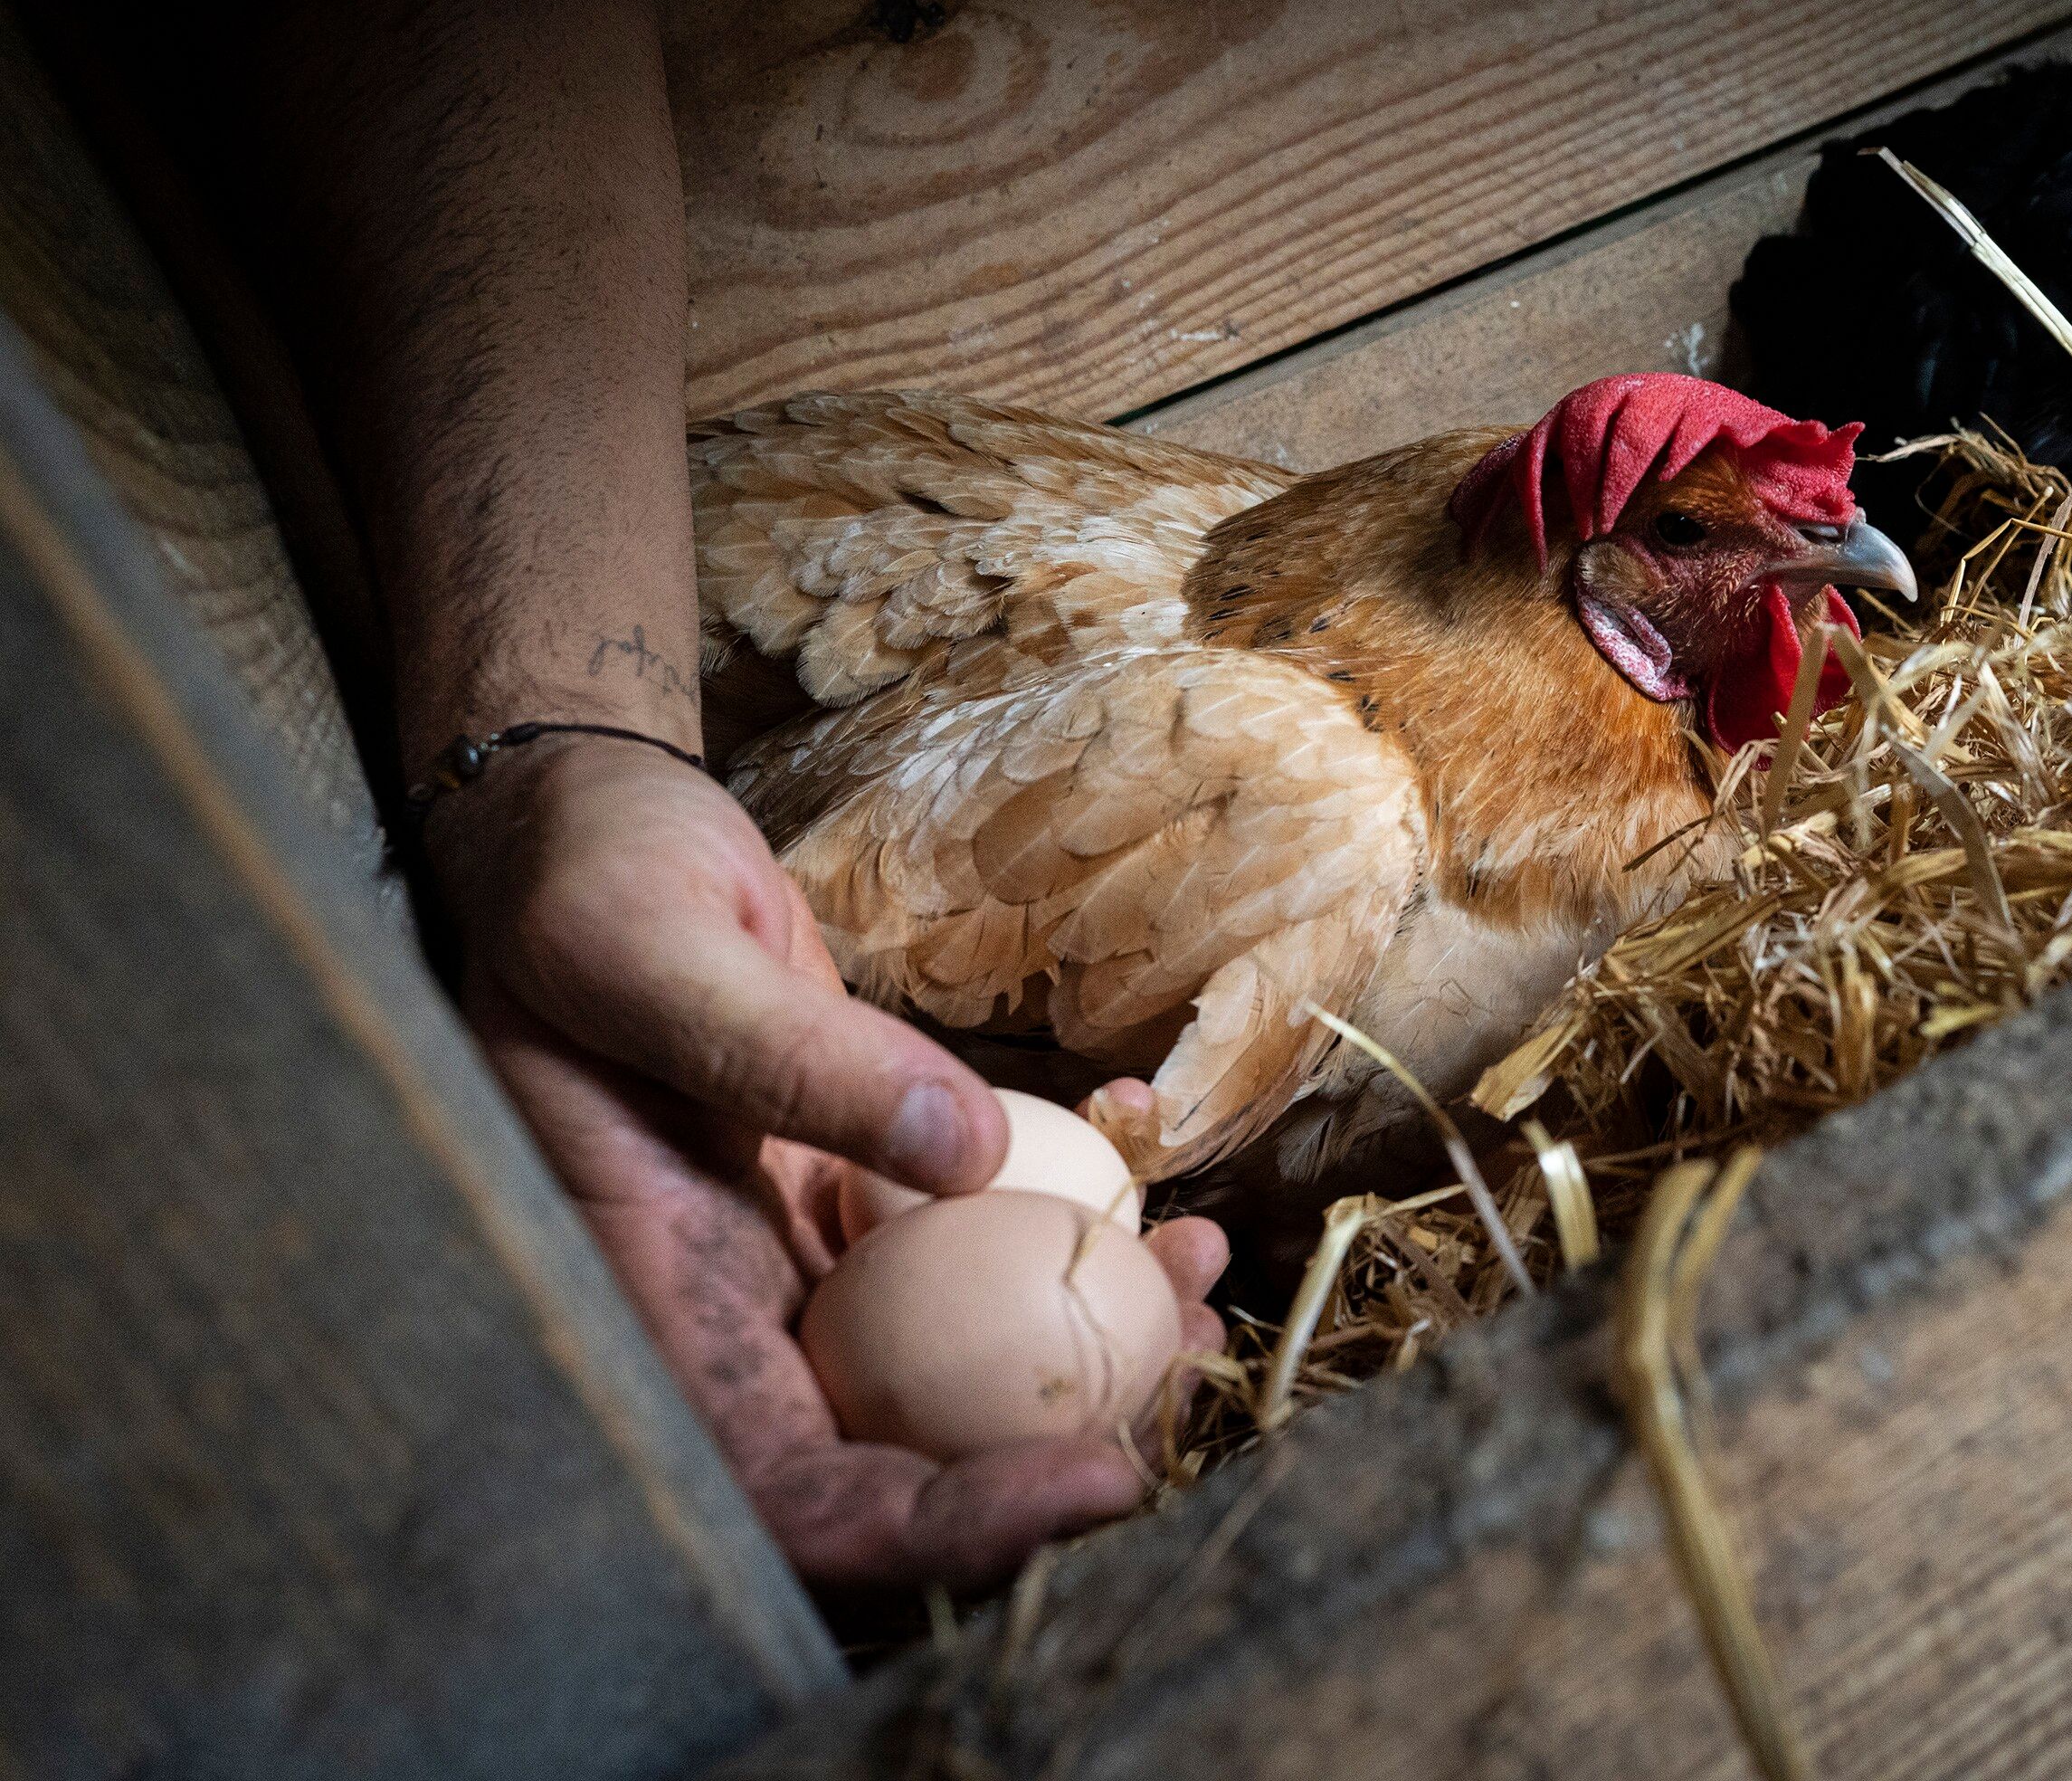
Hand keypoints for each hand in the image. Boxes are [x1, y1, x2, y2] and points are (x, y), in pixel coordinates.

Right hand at [434, 734, 1228, 1596]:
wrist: (581, 831)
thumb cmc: (577, 880)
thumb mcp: (645, 947)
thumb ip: (785, 1052)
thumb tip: (966, 1153)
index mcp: (650, 1310)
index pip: (792, 1499)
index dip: (941, 1533)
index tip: (1090, 1479)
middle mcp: (732, 1323)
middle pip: (898, 1473)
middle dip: (1053, 1468)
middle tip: (1182, 1395)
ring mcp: (805, 1272)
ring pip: (958, 1384)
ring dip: (1094, 1366)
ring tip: (1201, 1287)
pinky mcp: (865, 1211)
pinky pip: (980, 1275)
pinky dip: (1076, 1266)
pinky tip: (1160, 1215)